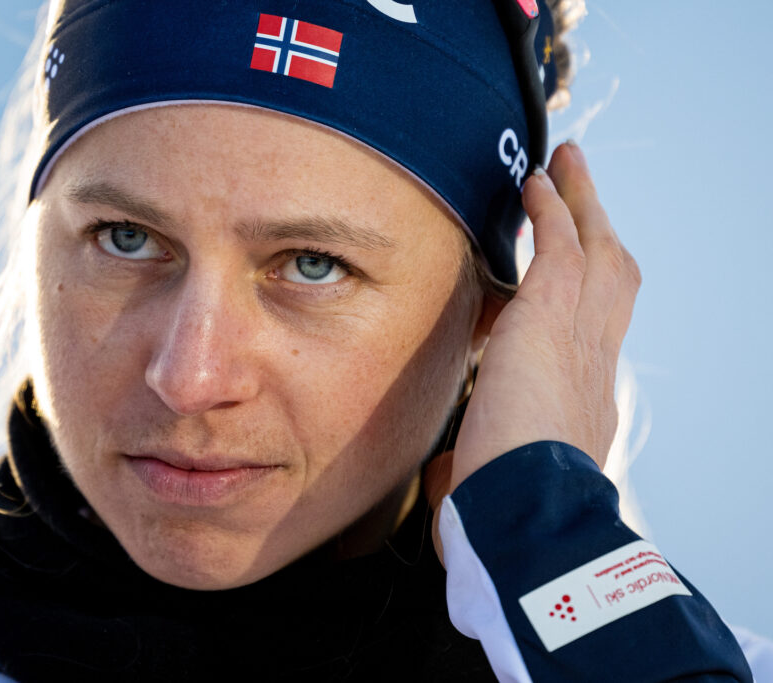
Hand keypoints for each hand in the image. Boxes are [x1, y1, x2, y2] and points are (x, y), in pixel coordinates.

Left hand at [445, 141, 641, 492]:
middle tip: (581, 193)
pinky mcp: (549, 319)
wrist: (522, 517)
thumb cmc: (501, 516)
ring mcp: (577, 339)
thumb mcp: (485, 485)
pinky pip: (559, 247)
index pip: (590, 340)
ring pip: (596, 253)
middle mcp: (591, 366)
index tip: (570, 278)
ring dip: (581, 204)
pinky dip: (552, 210)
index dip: (585, 302)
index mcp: (578, 406)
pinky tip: (536, 182)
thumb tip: (446, 475)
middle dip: (598, 233)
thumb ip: (468, 467)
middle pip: (612, 281)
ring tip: (564, 165)